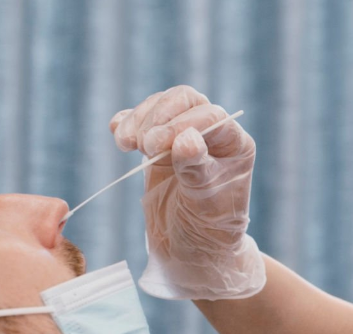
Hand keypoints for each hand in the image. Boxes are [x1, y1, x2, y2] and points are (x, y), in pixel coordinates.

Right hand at [109, 86, 264, 299]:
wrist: (190, 252)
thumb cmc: (208, 231)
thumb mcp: (205, 204)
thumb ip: (196, 170)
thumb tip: (185, 138)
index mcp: (234, 144)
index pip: (209, 116)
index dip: (180, 123)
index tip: (155, 147)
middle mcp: (211, 134)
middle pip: (184, 101)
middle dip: (158, 117)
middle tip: (142, 146)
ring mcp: (183, 136)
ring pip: (161, 107)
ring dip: (139, 120)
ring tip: (125, 144)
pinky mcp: (158, 146)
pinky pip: (142, 121)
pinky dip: (127, 122)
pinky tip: (118, 131)